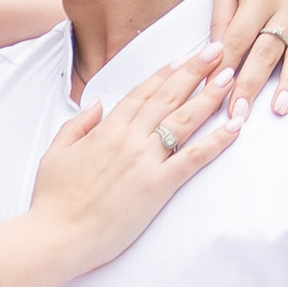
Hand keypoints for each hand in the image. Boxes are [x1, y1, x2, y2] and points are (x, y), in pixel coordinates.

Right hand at [29, 54, 239, 273]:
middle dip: (194, 71)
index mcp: (106, 130)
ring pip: (184, 120)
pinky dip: (217, 141)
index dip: (164, 75)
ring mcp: (145, 161)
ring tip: (229, 76)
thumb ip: (77, 125)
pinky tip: (235, 126)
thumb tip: (97, 105)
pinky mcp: (158, 186)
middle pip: (168, 98)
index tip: (181, 59)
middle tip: (216, 52)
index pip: (141, 94)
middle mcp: (129, 139)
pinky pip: (193, 159)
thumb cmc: (52, 200)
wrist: (56, 235)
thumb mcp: (56, 153)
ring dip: (209, 96)